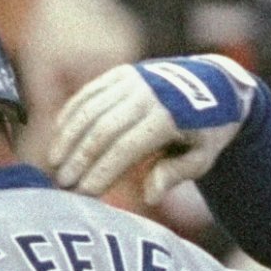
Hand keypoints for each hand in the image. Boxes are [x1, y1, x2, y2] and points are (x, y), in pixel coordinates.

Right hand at [49, 55, 257, 204]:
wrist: (216, 84)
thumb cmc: (207, 131)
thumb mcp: (203, 157)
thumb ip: (175, 174)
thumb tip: (149, 197)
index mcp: (168, 117)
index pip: (126, 147)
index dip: (101, 171)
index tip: (83, 194)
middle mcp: (146, 94)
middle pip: (102, 129)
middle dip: (79, 158)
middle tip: (61, 184)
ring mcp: (132, 80)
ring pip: (89, 109)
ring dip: (68, 137)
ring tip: (54, 164)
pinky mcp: (121, 74)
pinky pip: (89, 93)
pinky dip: (71, 114)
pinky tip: (58, 136)